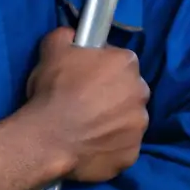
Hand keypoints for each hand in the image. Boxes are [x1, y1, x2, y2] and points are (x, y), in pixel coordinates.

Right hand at [25, 27, 149, 183]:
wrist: (48, 138)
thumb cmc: (53, 90)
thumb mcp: (52, 48)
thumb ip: (68, 36)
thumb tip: (74, 36)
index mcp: (126, 63)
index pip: (119, 60)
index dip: (102, 67)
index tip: (86, 76)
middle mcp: (141, 92)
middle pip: (129, 89)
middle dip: (114, 93)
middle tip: (86, 102)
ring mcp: (139, 126)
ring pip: (129, 119)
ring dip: (114, 120)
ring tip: (88, 127)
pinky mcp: (132, 153)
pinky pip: (123, 146)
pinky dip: (111, 145)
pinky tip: (91, 145)